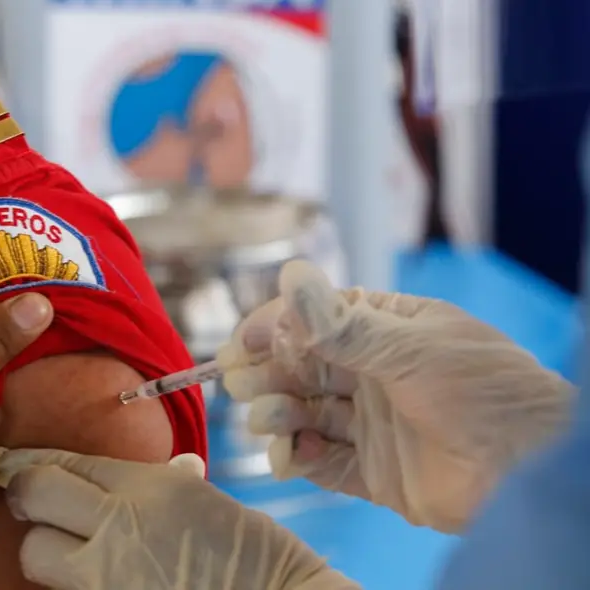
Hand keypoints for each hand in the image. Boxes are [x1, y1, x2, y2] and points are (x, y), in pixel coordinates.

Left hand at [0, 448, 358, 589]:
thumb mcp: (202, 500)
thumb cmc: (252, 555)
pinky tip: (101, 576)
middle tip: (37, 502)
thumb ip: (161, 483)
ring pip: (38, 552)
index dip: (24, 460)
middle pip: (33, 497)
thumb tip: (151, 473)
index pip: (61, 461)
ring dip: (48, 548)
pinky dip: (74, 582)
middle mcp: (121, 526)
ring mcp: (109, 577)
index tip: (5, 461)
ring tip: (73, 549)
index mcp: (147, 486)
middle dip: (27, 496)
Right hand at [217, 260, 573, 532]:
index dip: (274, 329)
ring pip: (307, 415)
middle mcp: (377, 375)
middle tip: (239, 382)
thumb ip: (341, 323)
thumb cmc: (483, 392)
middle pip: (304, 369)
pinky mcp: (373, 472)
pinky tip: (287, 456)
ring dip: (279, 415)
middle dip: (269, 374)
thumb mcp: (409, 348)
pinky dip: (297, 458)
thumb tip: (289, 274)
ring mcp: (374, 425)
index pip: (317, 322)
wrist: (530, 472)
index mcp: (390, 331)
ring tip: (267, 419)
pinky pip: (321, 463)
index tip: (240, 343)